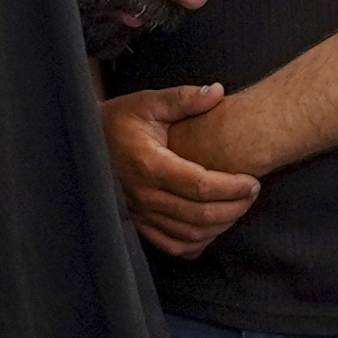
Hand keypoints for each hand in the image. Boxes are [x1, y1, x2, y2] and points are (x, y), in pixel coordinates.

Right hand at [99, 80, 257, 255]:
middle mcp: (144, 195)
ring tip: (238, 207)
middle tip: (252, 194)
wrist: (85, 142)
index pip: (201, 186)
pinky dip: (198, 242)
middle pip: (201, 215)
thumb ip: (184, 98)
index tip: (253, 181)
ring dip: (221, 225)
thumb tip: (217, 92)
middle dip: (235, 207)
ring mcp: (140, 213)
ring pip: (190, 234)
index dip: (233, 187)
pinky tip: (213, 228)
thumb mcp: (148, 102)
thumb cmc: (120, 120)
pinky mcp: (138, 223)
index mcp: (150, 164)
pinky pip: (172, 245)